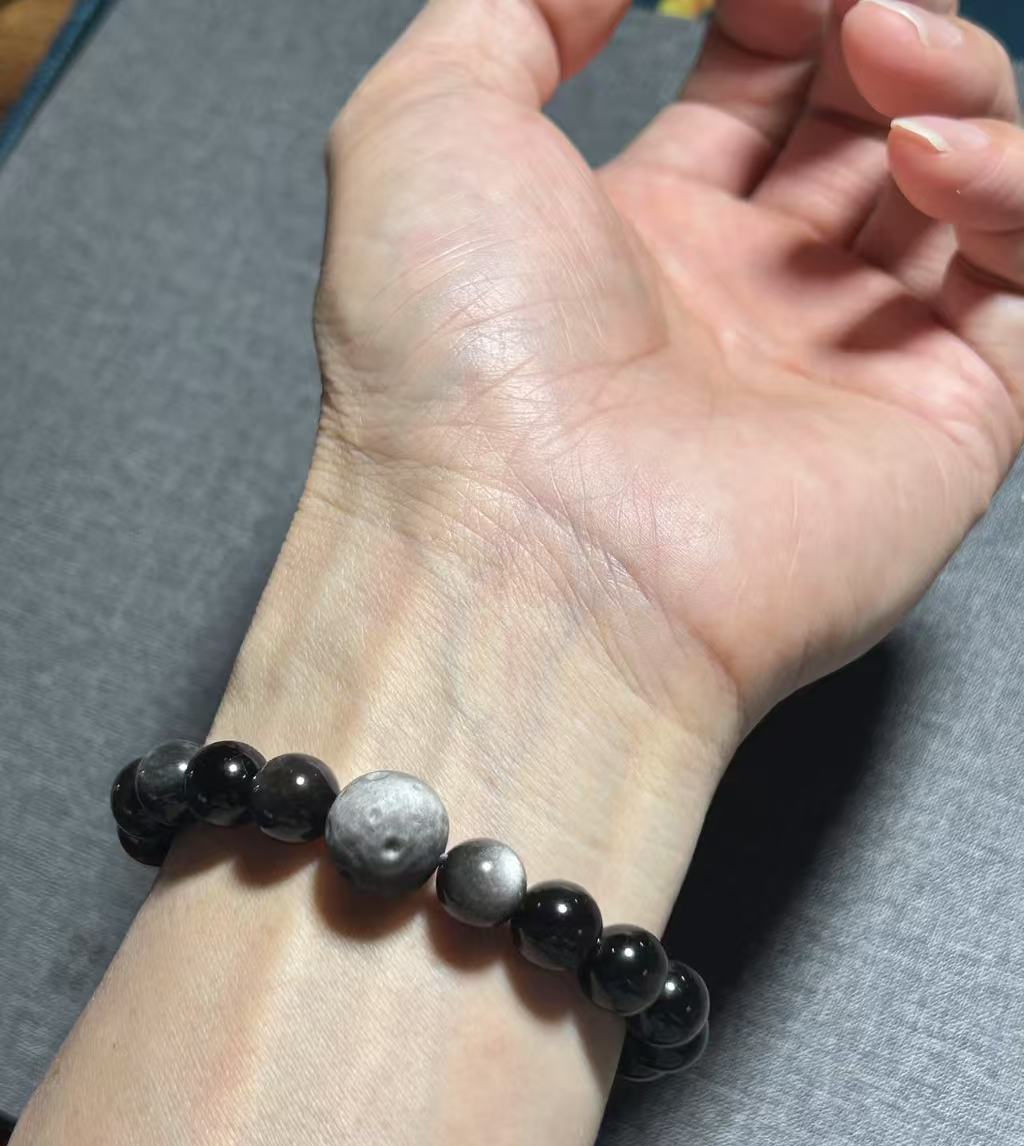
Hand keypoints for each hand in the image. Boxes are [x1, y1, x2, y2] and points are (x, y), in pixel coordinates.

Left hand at [313, 0, 1022, 731]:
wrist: (523, 563)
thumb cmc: (452, 372)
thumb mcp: (424, 128)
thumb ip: (513, 13)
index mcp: (637, 242)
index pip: (752, 88)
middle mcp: (747, 305)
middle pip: (864, 124)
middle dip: (878, 26)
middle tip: (857, 4)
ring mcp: (848, 366)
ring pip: (962, 192)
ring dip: (953, 87)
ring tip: (892, 58)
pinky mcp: (942, 426)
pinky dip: (1016, 193)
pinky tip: (937, 160)